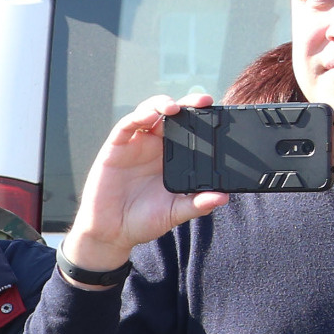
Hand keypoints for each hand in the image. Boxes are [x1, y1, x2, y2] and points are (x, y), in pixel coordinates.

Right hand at [63, 92, 228, 273]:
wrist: (111, 233)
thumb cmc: (142, 221)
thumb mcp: (175, 213)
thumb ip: (197, 204)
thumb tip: (223, 198)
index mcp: (173, 158)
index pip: (190, 130)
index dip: (203, 118)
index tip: (218, 112)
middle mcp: (155, 147)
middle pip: (172, 115)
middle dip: (188, 104)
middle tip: (202, 101)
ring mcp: (135, 145)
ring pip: (150, 113)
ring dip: (161, 104)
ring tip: (173, 108)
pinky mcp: (116, 147)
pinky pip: (126, 125)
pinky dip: (138, 116)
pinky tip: (149, 116)